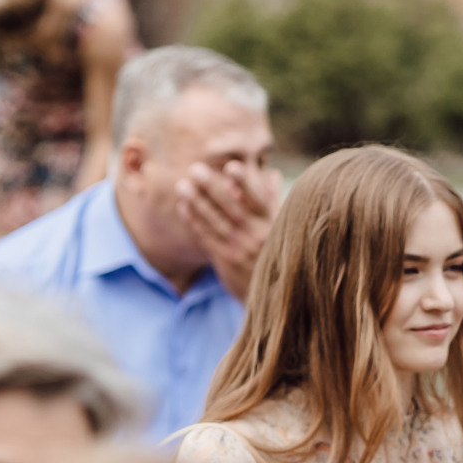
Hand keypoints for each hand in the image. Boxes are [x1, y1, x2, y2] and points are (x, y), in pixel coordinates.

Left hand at [175, 158, 279, 301]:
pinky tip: (184, 207)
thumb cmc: (276, 254)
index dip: (245, 183)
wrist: (274, 296)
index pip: (259, 200)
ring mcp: (242, 249)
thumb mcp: (280, 227)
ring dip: (197, 202)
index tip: (231, 167)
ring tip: (182, 185)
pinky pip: (207, 238)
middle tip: (195, 169)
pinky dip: (195, 221)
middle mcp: (259, 236)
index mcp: (273, 225)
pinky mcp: (228, 261)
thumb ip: (272, 200)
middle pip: (232, 208)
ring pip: (216, 222)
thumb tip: (270, 174)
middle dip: (213, 188)